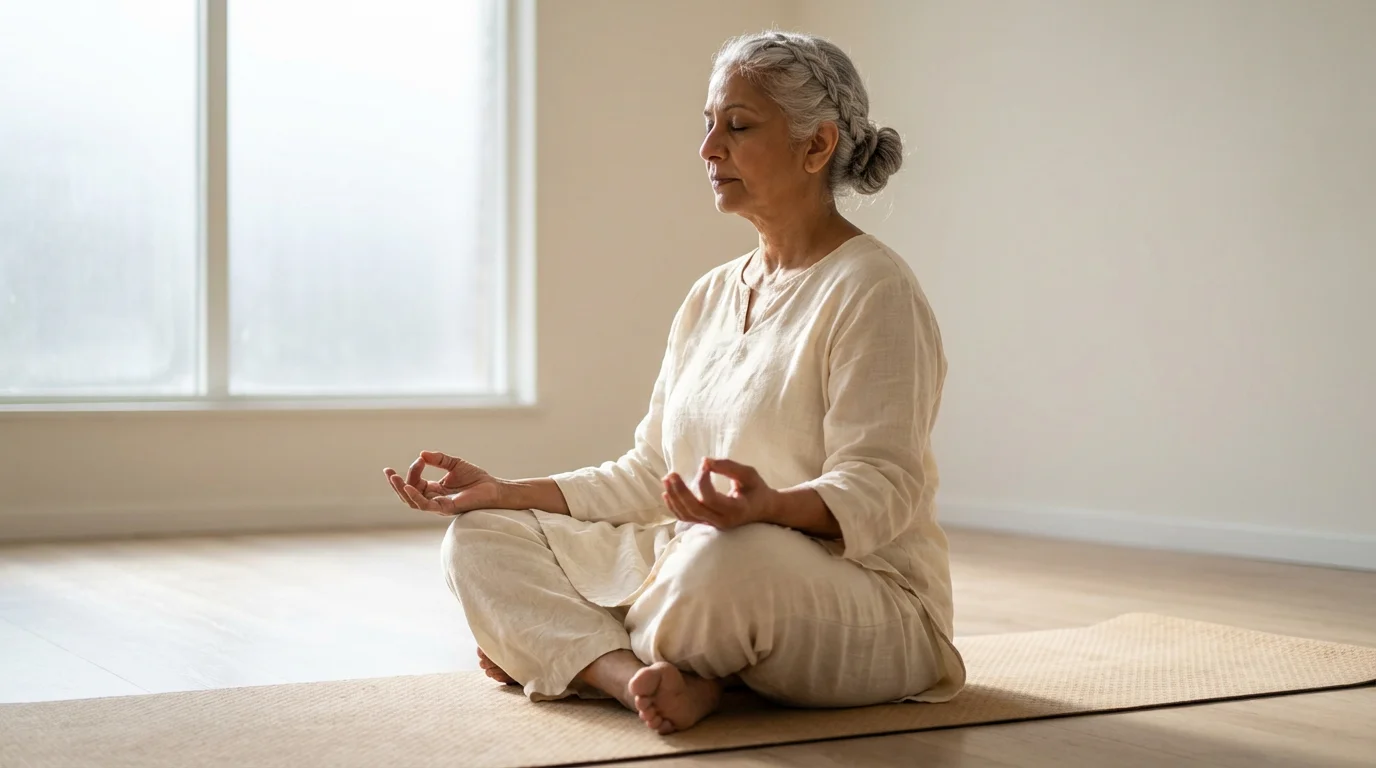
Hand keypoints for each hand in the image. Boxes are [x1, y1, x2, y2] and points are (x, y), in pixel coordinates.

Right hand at [383, 451, 503, 515]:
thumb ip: (439, 459)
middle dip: (395, 484)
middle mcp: (434, 499)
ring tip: (393, 478)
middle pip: (408, 495)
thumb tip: (421, 454)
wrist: (494, 488)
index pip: (415, 483)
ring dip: (401, 490)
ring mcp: (438, 505)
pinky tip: (408, 486)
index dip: (413, 470)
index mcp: (434, 490)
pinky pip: (425, 505)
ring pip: (412, 502)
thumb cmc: (476, 479)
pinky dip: (415, 496)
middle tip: (388, 472)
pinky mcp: (446, 508)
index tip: (421, 459)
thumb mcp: (454, 464)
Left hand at [662, 458, 777, 529]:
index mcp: (737, 509)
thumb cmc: (756, 489)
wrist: (762, 509)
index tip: (704, 464)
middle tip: (672, 474)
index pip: (712, 499)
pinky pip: (687, 518)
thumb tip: (704, 461)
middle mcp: (724, 520)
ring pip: (688, 515)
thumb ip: (728, 467)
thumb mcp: (749, 474)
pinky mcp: (707, 523)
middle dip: (680, 491)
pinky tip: (667, 493)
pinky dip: (674, 507)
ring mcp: (714, 524)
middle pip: (695, 509)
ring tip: (666, 480)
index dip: (703, 480)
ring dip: (674, 498)